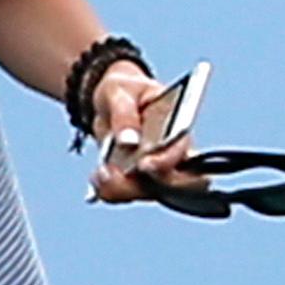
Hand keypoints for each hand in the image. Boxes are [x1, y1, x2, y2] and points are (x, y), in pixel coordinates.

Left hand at [83, 75, 202, 205]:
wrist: (109, 100)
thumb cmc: (124, 89)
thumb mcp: (119, 91)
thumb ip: (125, 114)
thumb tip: (128, 142)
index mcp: (178, 127)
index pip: (186, 154)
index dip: (169, 163)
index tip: (144, 164)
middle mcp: (173, 154)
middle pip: (174, 186)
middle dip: (146, 187)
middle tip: (115, 176)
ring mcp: (155, 170)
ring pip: (147, 193)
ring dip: (121, 189)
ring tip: (99, 174)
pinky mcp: (136, 179)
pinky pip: (126, 194)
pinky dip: (109, 191)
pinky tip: (98, 177)